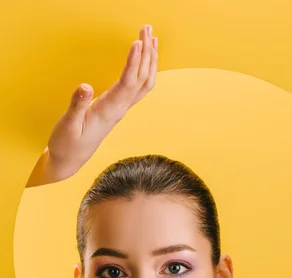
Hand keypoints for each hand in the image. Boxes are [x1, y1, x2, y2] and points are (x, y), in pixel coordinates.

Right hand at [27, 24, 157, 186]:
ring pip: (143, 83)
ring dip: (149, 60)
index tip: (137, 42)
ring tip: (151, 37)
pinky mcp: (117, 109)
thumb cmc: (67, 144)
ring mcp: (120, 110)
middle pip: (141, 80)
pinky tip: (144, 58)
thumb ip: (76, 106)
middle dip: (147, 53)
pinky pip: (137, 88)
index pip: (127, 84)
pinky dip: (144, 70)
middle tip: (147, 28)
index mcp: (108, 111)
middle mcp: (119, 110)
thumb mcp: (67, 126)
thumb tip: (85, 87)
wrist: (70, 161)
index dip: (134, 63)